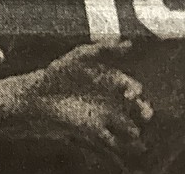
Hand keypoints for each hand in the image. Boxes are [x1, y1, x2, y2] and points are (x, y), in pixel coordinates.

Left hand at [19, 40, 151, 154]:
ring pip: (131, 124)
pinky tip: (119, 142)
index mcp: (109, 80)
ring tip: (134, 131)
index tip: (130, 94)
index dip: (134, 90)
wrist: (39, 95)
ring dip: (136, 129)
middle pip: (138, 107)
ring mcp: (105, 114)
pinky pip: (115, 139)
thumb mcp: (79, 56)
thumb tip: (127, 42)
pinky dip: (121, 143)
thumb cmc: (58, 73)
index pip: (131, 86)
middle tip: (144, 113)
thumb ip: (102, 48)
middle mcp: (111, 98)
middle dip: (145, 110)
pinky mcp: (96, 129)